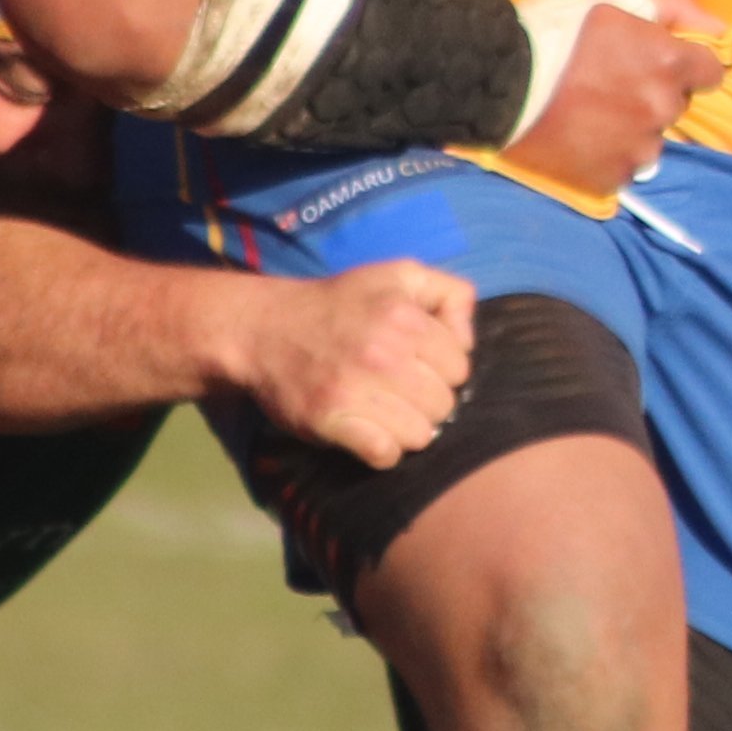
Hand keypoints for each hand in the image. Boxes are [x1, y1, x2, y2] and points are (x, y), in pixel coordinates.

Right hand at [222, 258, 481, 469]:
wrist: (263, 327)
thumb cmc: (339, 304)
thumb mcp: (398, 275)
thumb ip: (449, 294)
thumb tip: (468, 342)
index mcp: (404, 315)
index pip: (460, 367)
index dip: (442, 370)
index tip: (417, 365)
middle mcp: (382, 352)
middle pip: (443, 405)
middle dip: (427, 402)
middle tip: (399, 391)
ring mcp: (354, 389)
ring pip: (420, 435)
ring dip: (406, 429)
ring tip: (385, 412)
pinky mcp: (329, 420)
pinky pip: (384, 454)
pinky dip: (382, 451)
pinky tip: (370, 433)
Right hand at [501, 0, 731, 193]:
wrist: (492, 80)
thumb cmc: (552, 29)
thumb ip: (673, 6)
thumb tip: (719, 26)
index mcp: (668, 62)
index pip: (709, 72)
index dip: (682, 64)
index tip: (651, 61)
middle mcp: (661, 109)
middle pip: (675, 105)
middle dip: (651, 93)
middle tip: (607, 83)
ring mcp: (637, 149)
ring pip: (650, 140)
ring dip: (630, 129)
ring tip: (588, 114)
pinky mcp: (609, 179)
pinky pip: (621, 168)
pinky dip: (606, 156)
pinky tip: (577, 137)